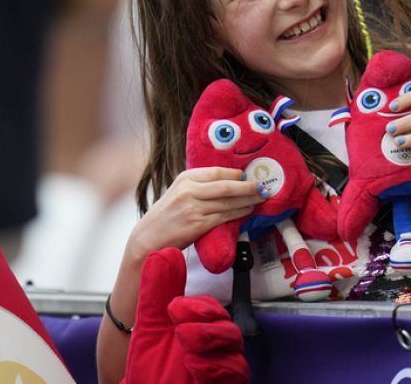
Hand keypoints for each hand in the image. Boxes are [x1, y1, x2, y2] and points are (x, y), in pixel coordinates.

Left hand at [123, 248, 249, 383]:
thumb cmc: (150, 368)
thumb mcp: (151, 325)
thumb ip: (157, 291)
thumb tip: (165, 254)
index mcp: (199, 330)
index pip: (212, 312)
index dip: (198, 307)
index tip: (176, 307)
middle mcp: (214, 351)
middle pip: (229, 332)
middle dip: (206, 326)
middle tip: (180, 326)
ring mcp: (222, 371)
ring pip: (234, 356)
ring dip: (209, 346)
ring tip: (184, 344)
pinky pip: (234, 377)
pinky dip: (215, 370)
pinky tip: (194, 365)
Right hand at [126, 167, 263, 261]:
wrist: (148, 239)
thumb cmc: (166, 216)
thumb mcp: (178, 193)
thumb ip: (199, 186)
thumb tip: (229, 182)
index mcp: (185, 178)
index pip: (217, 171)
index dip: (236, 174)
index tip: (249, 175)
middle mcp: (189, 191)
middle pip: (226, 185)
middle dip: (248, 186)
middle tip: (263, 186)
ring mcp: (193, 208)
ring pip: (228, 201)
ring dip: (248, 200)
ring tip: (261, 198)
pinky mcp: (197, 225)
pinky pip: (224, 216)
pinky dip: (239, 213)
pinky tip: (248, 211)